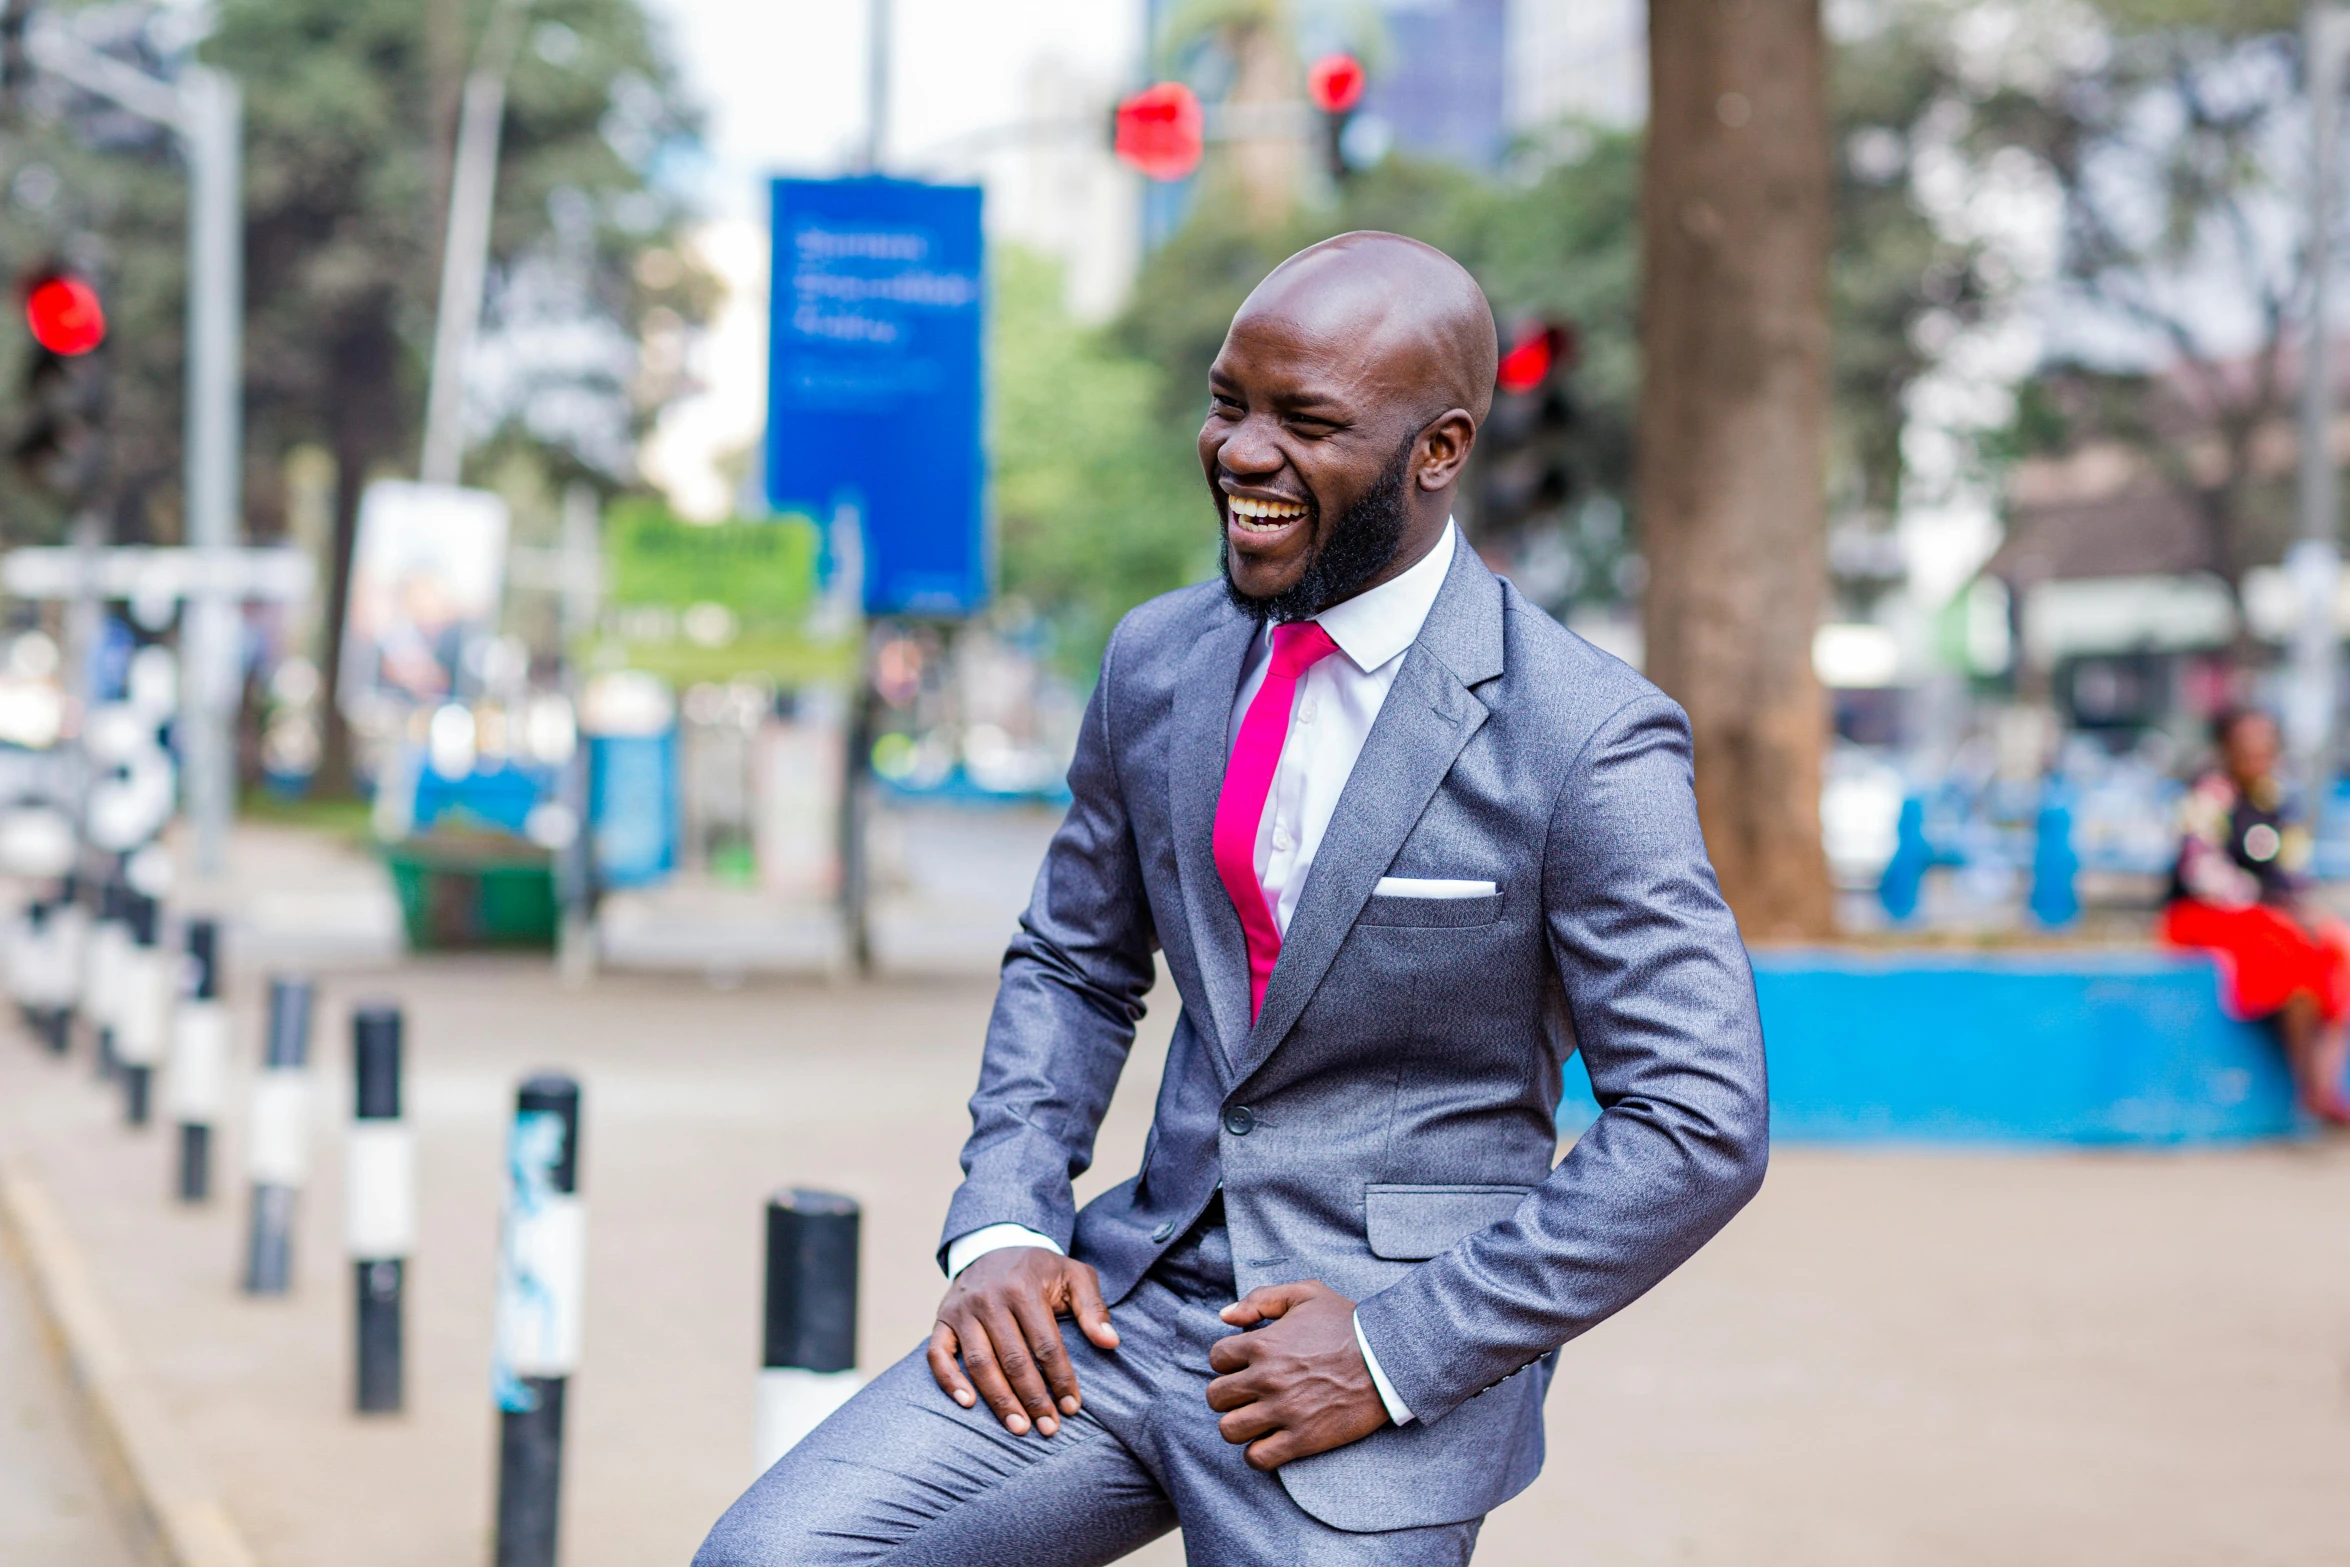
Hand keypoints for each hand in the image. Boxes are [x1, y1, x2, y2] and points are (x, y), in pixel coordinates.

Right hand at [929, 1248, 1117, 1437]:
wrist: (993, 1244)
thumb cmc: (1039, 1270)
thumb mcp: (1073, 1275)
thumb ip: (1093, 1307)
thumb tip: (1110, 1342)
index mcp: (1024, 1287)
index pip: (1045, 1344)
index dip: (1060, 1378)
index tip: (1072, 1407)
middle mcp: (989, 1298)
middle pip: (1013, 1359)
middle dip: (1033, 1398)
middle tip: (1049, 1428)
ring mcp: (962, 1310)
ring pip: (979, 1362)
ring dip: (999, 1400)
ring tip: (1019, 1428)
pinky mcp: (942, 1320)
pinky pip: (938, 1354)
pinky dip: (949, 1381)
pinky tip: (968, 1404)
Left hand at [1205, 1280, 1389, 1469]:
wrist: (1388, 1358)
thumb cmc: (1348, 1323)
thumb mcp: (1306, 1293)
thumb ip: (1261, 1299)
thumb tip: (1225, 1316)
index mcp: (1262, 1343)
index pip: (1217, 1359)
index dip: (1228, 1361)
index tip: (1245, 1365)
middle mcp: (1266, 1379)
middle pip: (1216, 1397)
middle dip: (1229, 1394)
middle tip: (1248, 1393)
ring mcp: (1283, 1411)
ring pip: (1229, 1430)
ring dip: (1238, 1424)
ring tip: (1256, 1418)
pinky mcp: (1302, 1439)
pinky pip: (1258, 1458)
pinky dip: (1257, 1454)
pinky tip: (1269, 1441)